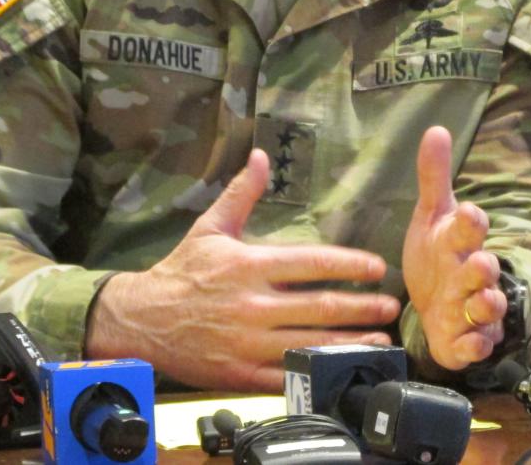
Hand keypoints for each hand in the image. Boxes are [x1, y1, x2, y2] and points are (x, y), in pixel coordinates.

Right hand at [84, 150, 400, 391]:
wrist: (140, 320)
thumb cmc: (180, 272)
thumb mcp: (209, 227)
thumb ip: (242, 194)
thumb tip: (261, 156)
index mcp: (248, 265)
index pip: (310, 263)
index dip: (348, 265)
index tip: (376, 266)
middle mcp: (252, 305)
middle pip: (318, 306)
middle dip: (360, 306)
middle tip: (390, 305)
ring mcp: (247, 343)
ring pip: (309, 343)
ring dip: (349, 343)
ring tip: (380, 339)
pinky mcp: (241, 373)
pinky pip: (287, 374)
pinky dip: (317, 373)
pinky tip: (341, 369)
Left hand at [402, 125, 506, 369]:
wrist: (434, 306)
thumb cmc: (437, 256)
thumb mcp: (431, 216)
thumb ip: (433, 177)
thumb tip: (436, 129)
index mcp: (461, 242)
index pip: (472, 227)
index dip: (471, 221)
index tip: (468, 212)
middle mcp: (472, 274)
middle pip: (485, 269)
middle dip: (483, 267)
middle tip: (478, 264)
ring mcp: (473, 308)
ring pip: (488, 307)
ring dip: (484, 306)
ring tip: (477, 304)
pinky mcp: (468, 339)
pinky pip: (476, 345)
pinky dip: (473, 346)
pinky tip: (466, 343)